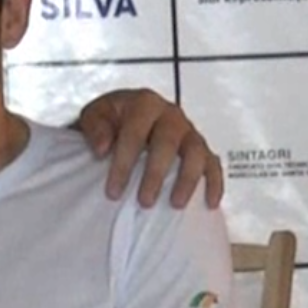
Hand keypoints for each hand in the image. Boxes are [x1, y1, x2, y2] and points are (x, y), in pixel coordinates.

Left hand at [75, 88, 223, 208]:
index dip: (124, 163)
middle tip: (144, 201)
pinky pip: (213, 163)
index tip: (113, 191)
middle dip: (155, 174)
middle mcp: (170, 115)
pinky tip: (209, 203)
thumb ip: (94, 127)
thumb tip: (103, 147)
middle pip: (168, 142)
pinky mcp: (201, 148)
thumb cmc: (109, 120)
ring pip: (196, 152)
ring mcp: (188, 131)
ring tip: (175, 204)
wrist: (123, 118)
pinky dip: (214, 182)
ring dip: (188, 179)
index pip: (135, 133)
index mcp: (144, 104)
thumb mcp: (94, 116)